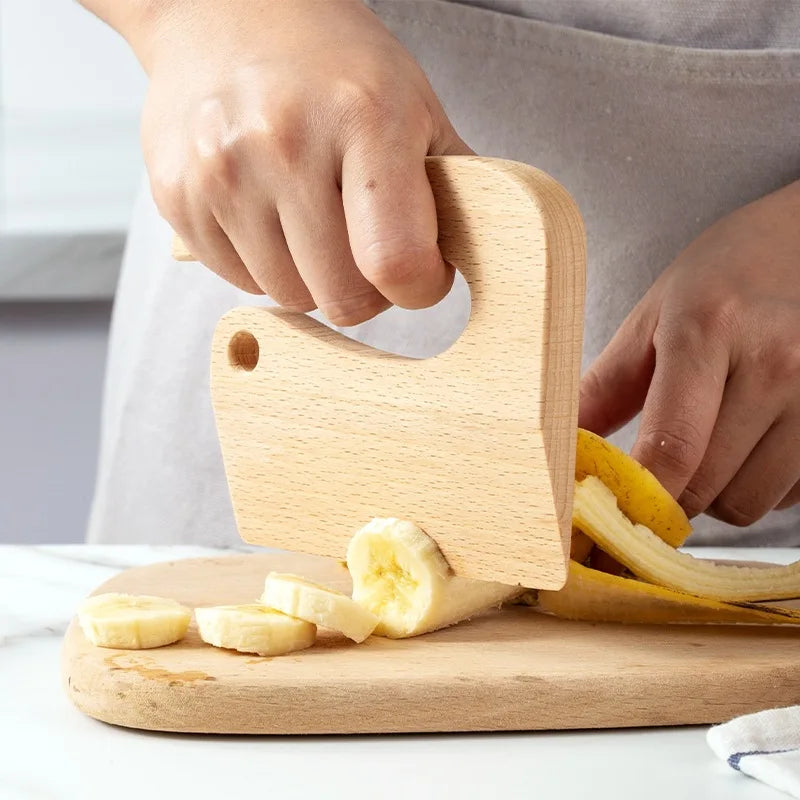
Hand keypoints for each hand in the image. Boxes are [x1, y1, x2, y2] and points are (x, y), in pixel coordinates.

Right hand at [131, 0, 469, 324]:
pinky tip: (273, 219)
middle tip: (369, 254)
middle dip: (369, 291)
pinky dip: (266, 267)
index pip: (396, 261)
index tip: (421, 274)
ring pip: (290, 297)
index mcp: (364, 117)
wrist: (225, 9)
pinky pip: (241, 281)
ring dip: (315, 280)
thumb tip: (478, 255)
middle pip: (342, 296)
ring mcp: (222, 171)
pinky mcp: (176, 195)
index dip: (420, 287)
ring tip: (317, 226)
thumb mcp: (413, 104)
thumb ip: (452, 185)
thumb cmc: (332, 63)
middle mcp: (283, 142)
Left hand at [579, 180, 799, 525]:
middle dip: (671, 494)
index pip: (671, 448)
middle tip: (662, 460)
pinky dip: (761, 485)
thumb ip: (604, 387)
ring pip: (748, 504)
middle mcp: (776, 363)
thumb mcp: (652, 317)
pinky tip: (756, 438)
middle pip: (706, 489)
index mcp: (708, 330)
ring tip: (713, 440)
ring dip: (717, 493)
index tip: (616, 512)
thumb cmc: (724, 280)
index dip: (639, 499)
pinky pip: (790, 497)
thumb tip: (562, 449)